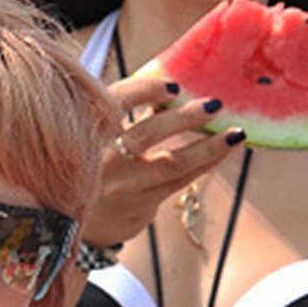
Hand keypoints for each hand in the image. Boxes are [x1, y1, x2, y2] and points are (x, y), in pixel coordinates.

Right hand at [84, 74, 243, 246]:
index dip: (145, 90)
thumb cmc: (92, 165)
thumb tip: (169, 84)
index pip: (115, 102)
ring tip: (236, 133)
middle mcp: (103, 159)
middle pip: (147, 135)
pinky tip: (224, 151)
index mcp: (89, 132)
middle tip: (214, 104)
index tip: (173, 85)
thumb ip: (123, 111)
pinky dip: (204, 164)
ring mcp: (123, 186)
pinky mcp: (140, 205)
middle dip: (183, 118)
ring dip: (207, 147)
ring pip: (171, 164)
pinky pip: (179, 182)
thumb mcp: (96, 136)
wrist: (71, 222)